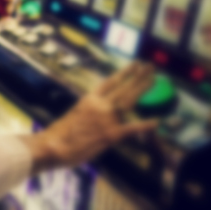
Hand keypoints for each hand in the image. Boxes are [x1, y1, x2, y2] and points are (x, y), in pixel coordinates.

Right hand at [23, 62, 156, 172]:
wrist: (54, 145)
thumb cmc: (60, 134)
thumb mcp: (75, 115)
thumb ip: (89, 112)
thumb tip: (98, 112)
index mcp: (89, 99)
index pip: (110, 82)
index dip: (124, 73)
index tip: (134, 65)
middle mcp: (99, 105)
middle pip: (123, 87)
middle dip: (138, 76)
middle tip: (150, 66)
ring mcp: (106, 118)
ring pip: (129, 100)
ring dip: (142, 88)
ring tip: (154, 79)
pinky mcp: (110, 134)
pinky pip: (132, 128)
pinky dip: (145, 125)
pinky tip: (156, 121)